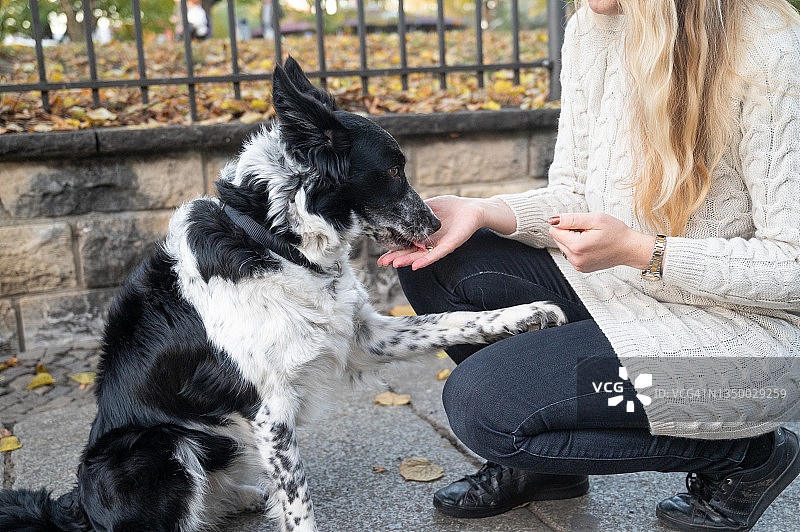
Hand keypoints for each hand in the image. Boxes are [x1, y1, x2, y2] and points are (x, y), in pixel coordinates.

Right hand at [377, 195, 514, 269]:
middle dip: (396, 258)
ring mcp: (439, 246)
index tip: (381, 255)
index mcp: (424, 235)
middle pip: (411, 252)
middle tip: (382, 263)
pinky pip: (436, 254)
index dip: (394, 249)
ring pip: (421, 256)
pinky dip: (425, 260)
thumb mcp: (429, 207)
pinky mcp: (449, 246)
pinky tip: (415, 266)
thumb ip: (416, 212)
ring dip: (408, 260)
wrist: (472, 209)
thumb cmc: (452, 207)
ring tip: (395, 264)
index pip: (406, 244)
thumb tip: (399, 212)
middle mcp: (430, 243)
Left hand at [549, 212, 655, 272]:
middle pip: (558, 239)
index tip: (582, 225)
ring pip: (563, 246)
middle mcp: (575, 259)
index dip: (567, 223)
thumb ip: (571, 219)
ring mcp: (578, 265)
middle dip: (570, 232)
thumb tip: (552, 220)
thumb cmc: (616, 232)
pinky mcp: (581, 268)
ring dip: (573, 240)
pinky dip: (578, 248)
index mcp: (576, 246)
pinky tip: (591, 246)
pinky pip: (571, 254)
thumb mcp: (595, 219)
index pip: (554, 230)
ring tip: (591, 238)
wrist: (630, 248)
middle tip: (588, 231)